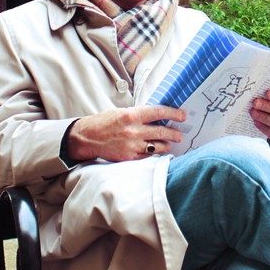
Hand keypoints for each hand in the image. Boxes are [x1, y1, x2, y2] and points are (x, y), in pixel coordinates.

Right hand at [68, 106, 185, 161]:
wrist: (87, 137)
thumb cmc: (104, 122)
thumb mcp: (121, 112)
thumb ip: (138, 115)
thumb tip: (157, 116)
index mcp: (132, 115)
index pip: (159, 112)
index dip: (173, 113)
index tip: (182, 115)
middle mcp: (134, 130)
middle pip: (162, 131)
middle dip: (174, 132)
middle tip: (180, 134)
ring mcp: (132, 145)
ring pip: (158, 145)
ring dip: (167, 144)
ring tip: (170, 143)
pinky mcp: (130, 157)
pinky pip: (148, 155)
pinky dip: (154, 153)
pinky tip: (158, 151)